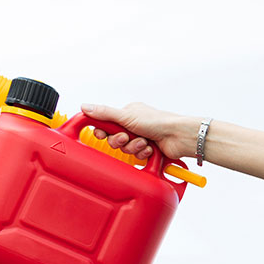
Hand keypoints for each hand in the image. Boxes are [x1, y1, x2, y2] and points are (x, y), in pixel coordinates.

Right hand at [79, 102, 196, 162]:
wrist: (178, 137)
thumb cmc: (158, 122)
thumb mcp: (126, 116)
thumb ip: (104, 113)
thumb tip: (84, 107)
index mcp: (127, 114)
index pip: (106, 123)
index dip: (103, 131)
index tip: (102, 134)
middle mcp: (134, 126)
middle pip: (115, 139)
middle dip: (120, 141)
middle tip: (126, 137)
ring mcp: (142, 138)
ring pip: (126, 149)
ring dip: (134, 147)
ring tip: (144, 142)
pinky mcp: (149, 150)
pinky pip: (137, 156)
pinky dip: (143, 153)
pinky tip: (150, 148)